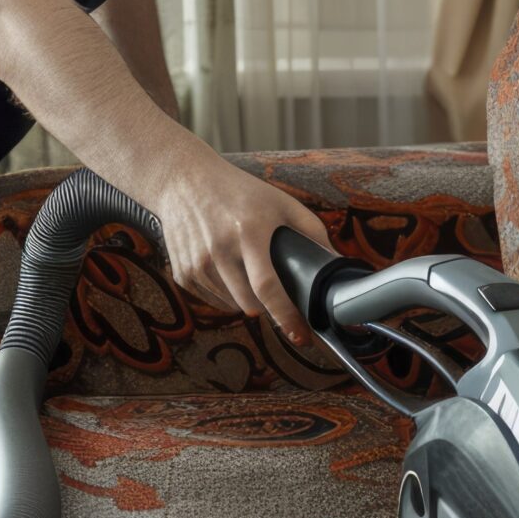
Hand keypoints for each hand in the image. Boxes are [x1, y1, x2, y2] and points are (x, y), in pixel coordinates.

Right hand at [150, 156, 330, 345]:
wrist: (184, 181)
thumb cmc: (239, 192)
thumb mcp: (280, 202)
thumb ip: (312, 230)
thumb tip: (335, 262)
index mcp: (249, 232)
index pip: (267, 286)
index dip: (285, 316)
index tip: (301, 336)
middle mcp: (219, 250)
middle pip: (249, 304)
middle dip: (270, 310)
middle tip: (280, 301)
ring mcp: (197, 263)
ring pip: (231, 306)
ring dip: (247, 302)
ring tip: (249, 274)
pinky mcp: (182, 273)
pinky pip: (212, 301)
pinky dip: (226, 296)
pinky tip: (229, 273)